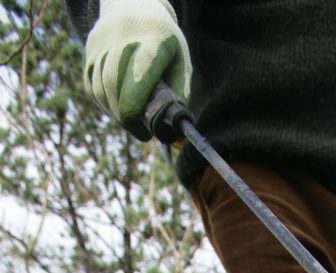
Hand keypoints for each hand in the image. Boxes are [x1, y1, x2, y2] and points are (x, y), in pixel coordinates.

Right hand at [84, 0, 191, 140]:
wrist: (134, 4)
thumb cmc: (163, 40)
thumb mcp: (180, 61)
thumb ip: (179, 93)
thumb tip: (173, 127)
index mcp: (152, 42)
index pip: (136, 86)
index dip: (138, 117)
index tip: (147, 132)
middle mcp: (122, 40)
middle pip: (114, 90)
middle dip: (126, 119)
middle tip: (138, 129)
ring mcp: (102, 43)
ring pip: (100, 90)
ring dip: (114, 112)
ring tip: (129, 117)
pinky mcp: (89, 49)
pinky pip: (91, 86)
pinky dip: (103, 102)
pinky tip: (116, 105)